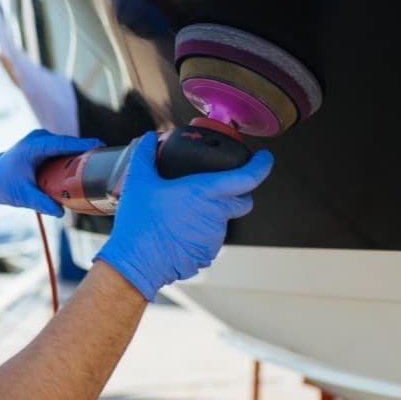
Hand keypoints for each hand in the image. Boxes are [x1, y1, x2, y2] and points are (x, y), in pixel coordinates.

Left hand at [0, 129, 102, 216]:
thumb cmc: (4, 184)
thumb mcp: (22, 195)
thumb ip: (40, 202)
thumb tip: (60, 212)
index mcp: (35, 145)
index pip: (64, 143)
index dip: (83, 144)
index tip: (101, 145)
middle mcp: (40, 139)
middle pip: (70, 144)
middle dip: (87, 151)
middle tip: (107, 161)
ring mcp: (43, 141)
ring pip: (68, 147)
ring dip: (81, 155)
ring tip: (100, 165)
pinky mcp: (45, 147)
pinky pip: (63, 151)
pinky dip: (73, 158)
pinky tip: (85, 168)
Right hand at [94, 131, 273, 300]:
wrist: (136, 261)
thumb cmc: (140, 222)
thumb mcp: (138, 181)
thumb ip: (145, 154)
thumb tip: (149, 138)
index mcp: (205, 191)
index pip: (248, 177)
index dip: (261, 166)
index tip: (264, 159)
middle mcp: (216, 214)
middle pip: (243, 200)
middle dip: (238, 191)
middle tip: (218, 185)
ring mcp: (214, 236)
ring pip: (224, 220)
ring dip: (214, 213)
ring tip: (185, 211)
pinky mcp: (207, 254)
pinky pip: (211, 238)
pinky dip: (202, 232)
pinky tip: (179, 230)